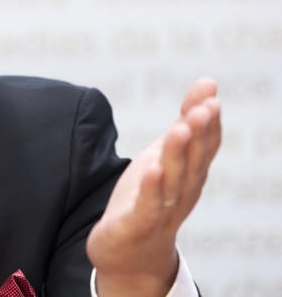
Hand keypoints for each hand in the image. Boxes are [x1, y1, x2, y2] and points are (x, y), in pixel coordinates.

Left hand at [87, 78, 221, 296]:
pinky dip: (152, 188)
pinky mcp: (137, 225)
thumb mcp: (165, 155)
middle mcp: (182, 192)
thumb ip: (184, 124)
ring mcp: (162, 210)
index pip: (205, 145)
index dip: (208, 119)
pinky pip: (148, 207)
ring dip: (178, 154)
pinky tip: (152, 169)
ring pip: (174, 180)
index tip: (209, 91)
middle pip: (194, 160)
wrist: (129, 254)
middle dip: (200, 133)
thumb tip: (206, 84)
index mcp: (190, 175)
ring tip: (181, 128)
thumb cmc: (149, 199)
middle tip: (205, 106)